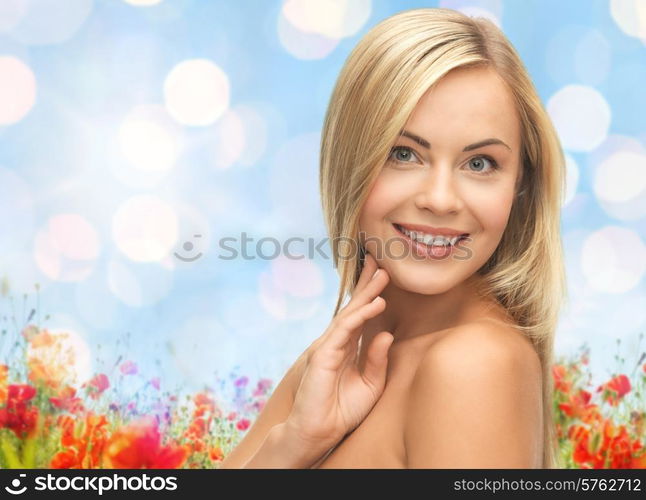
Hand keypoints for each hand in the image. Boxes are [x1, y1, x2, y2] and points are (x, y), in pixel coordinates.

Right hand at [286, 252, 392, 451]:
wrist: (319, 432)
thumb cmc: (342, 411)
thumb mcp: (370, 385)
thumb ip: (377, 360)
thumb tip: (386, 334)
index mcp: (347, 349)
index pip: (360, 316)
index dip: (370, 295)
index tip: (382, 274)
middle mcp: (337, 343)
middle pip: (353, 308)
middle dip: (367, 284)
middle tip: (381, 262)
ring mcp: (329, 347)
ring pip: (349, 314)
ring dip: (367, 293)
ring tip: (383, 274)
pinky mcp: (323, 355)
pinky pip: (345, 330)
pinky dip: (361, 315)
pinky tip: (376, 304)